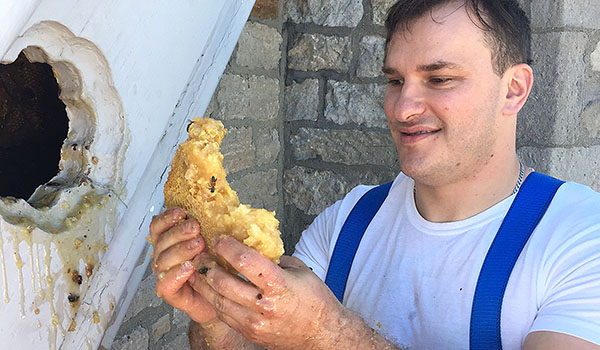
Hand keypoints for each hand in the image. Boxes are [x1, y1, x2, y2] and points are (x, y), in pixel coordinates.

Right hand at [149, 207, 217, 323]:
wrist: (224, 297)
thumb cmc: (219, 269)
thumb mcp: (217, 242)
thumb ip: (213, 226)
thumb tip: (220, 206)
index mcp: (171, 241)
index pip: (159, 226)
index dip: (167, 218)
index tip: (182, 212)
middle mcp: (165, 256)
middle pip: (161, 241)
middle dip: (178, 232)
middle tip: (195, 228)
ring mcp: (166, 274)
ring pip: (162, 260)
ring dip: (180, 250)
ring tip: (198, 245)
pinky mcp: (171, 293)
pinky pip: (165, 284)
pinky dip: (175, 274)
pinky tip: (188, 267)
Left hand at [189, 236, 346, 349]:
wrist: (322, 334)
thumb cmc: (315, 300)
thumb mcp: (299, 270)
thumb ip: (274, 259)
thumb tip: (253, 246)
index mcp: (278, 284)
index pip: (244, 261)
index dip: (227, 247)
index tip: (219, 239)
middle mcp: (263, 305)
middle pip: (223, 282)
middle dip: (208, 265)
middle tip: (202, 254)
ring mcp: (254, 323)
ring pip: (217, 301)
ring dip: (205, 284)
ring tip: (199, 270)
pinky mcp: (249, 333)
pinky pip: (224, 314)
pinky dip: (215, 300)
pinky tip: (211, 289)